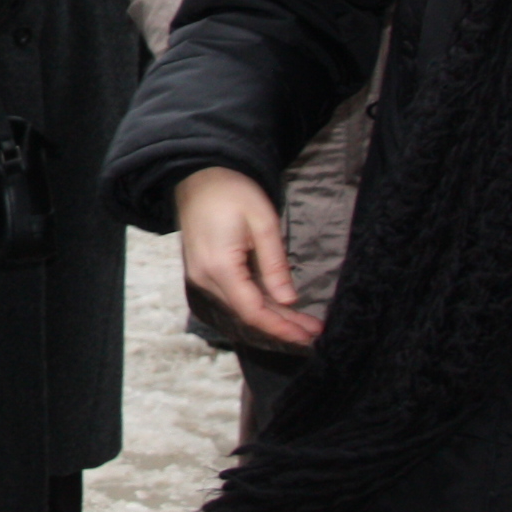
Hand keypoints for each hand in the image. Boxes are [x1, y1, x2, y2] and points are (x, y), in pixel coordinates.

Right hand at [174, 166, 316, 347]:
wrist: (198, 175)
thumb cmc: (232, 192)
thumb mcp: (262, 222)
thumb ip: (275, 264)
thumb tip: (288, 300)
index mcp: (219, 266)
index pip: (252, 310)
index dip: (280, 327)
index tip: (308, 336)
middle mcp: (205, 278)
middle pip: (247, 313)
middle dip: (282, 325)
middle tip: (313, 331)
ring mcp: (201, 276)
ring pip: (241, 306)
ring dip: (271, 316)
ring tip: (303, 323)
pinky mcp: (204, 271)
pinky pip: (233, 294)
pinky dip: (257, 303)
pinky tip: (278, 307)